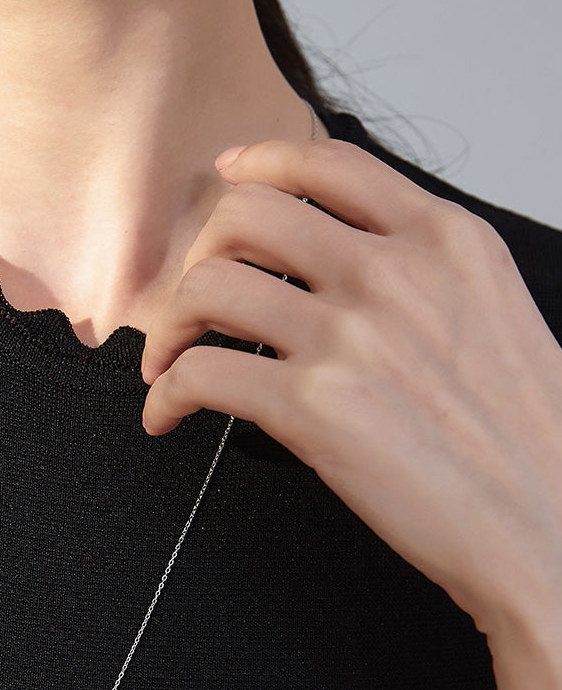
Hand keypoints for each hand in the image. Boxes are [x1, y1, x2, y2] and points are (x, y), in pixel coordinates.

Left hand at [139, 135, 561, 650]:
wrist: (552, 526)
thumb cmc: (526, 437)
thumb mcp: (493, 311)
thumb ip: (423, 268)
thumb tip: (343, 253)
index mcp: (444, 241)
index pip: (328, 164)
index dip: (260, 163)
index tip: (229, 178)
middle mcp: (393, 274)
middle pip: (245, 213)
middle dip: (200, 254)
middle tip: (196, 298)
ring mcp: (351, 338)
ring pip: (207, 287)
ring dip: (168, 327)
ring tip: (169, 360)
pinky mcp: (315, 409)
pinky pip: (199, 374)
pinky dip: (165, 396)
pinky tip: (170, 415)